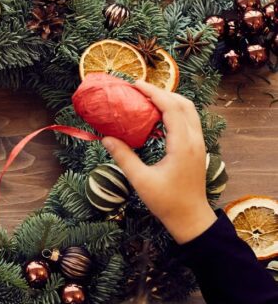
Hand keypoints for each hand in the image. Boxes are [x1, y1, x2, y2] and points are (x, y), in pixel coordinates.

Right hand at [101, 80, 216, 243]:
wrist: (190, 218)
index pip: (171, 108)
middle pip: (184, 104)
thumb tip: (106, 138)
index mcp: (182, 145)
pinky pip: (188, 122)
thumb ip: (124, 156)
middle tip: (139, 90)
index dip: (154, 93)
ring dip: (170, 101)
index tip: (136, 85)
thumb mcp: (140, 180)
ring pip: (189, 112)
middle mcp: (194, 140)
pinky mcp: (197, 149)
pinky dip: (174, 113)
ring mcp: (199, 144)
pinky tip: (156, 118)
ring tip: (147, 100)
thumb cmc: (165, 201)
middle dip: (162, 93)